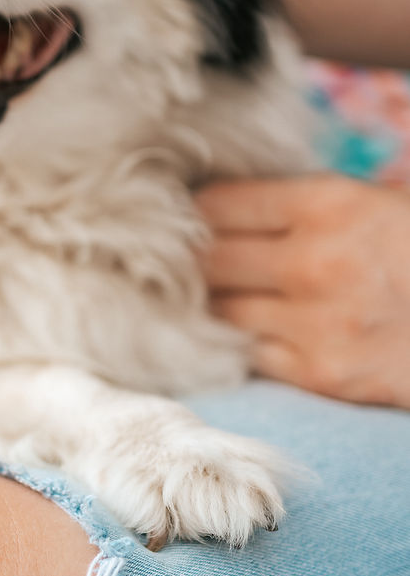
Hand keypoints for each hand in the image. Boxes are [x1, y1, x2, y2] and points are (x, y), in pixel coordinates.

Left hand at [199, 175, 409, 409]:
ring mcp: (316, 323)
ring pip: (222, 311)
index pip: (221, 203)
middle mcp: (315, 261)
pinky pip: (253, 355)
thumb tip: (240, 205)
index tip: (191, 215)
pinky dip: (246, 343)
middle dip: (195, 258)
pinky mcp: (323, 374)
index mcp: (331, 203)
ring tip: (218, 294)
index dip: (199, 210)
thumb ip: (317, 202)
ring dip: (215, 303)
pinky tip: (251, 331)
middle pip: (208, 259)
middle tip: (189, 259)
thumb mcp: (386, 202)